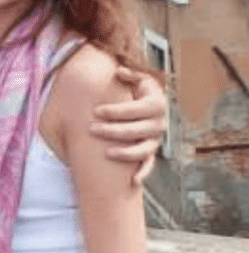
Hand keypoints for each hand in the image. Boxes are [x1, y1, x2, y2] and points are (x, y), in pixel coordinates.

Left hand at [90, 68, 165, 184]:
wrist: (156, 104)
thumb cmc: (143, 90)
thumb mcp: (141, 78)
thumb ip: (131, 73)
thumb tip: (119, 71)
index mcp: (156, 105)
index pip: (133, 110)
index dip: (114, 111)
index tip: (96, 111)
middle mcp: (159, 124)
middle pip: (134, 131)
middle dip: (111, 130)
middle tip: (91, 129)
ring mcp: (157, 140)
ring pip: (142, 150)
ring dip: (125, 153)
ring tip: (106, 153)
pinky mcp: (153, 151)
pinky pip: (149, 164)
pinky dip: (143, 173)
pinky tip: (133, 181)